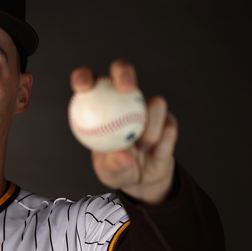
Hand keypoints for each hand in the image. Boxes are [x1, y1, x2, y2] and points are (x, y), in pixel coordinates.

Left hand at [70, 60, 176, 204]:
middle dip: (124, 73)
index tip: (82, 86)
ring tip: (141, 147)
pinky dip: (163, 141)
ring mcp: (147, 107)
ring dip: (151, 128)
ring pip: (156, 103)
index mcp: (100, 104)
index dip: (83, 77)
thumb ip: (113, 163)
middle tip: (127, 89)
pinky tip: (156, 151)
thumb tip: (123, 155)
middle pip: (123, 71)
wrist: (142, 179)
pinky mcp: (167, 120)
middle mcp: (123, 98)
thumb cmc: (117, 168)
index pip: (89, 83)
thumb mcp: (108, 171)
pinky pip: (169, 125)